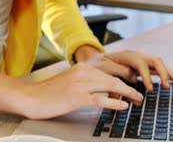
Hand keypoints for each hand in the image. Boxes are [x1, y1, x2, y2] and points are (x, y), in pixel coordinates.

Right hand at [19, 62, 143, 118]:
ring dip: (127, 94)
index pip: (108, 71)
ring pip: (110, 86)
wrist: (31, 97)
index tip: (133, 85)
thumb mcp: (69, 81)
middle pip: (113, 78)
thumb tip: (102, 89)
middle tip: (140, 94)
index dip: (123, 79)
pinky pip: (101, 99)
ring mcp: (80, 84)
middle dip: (129, 86)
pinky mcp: (77, 97)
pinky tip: (123, 106)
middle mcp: (82, 72)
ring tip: (137, 100)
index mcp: (81, 67)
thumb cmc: (49, 93)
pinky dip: (114, 102)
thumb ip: (85, 82)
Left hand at [74, 46, 172, 91]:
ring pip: (158, 63)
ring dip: (167, 72)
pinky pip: (157, 67)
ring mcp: (141, 59)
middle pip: (154, 60)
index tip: (149, 89)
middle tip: (165, 86)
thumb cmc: (99, 64)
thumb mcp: (103, 68)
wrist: (96, 58)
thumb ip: (117, 72)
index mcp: (127, 56)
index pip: (141, 64)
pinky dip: (167, 72)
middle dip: (162, 73)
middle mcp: (137, 55)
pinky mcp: (144, 64)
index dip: (146, 76)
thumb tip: (132, 80)